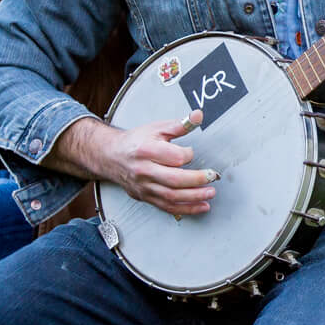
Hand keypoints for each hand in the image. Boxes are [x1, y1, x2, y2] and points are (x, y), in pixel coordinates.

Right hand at [94, 111, 216, 216]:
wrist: (112, 156)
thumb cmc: (136, 142)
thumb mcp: (156, 128)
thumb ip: (179, 125)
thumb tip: (197, 116)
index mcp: (146, 151)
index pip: (174, 157)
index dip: (188, 154)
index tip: (191, 152)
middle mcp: (144, 170)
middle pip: (174, 180)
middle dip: (197, 180)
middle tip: (212, 176)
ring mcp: (144, 186)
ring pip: (171, 197)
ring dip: (195, 197)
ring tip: (210, 193)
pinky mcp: (145, 197)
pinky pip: (167, 207)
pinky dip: (186, 209)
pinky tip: (200, 206)